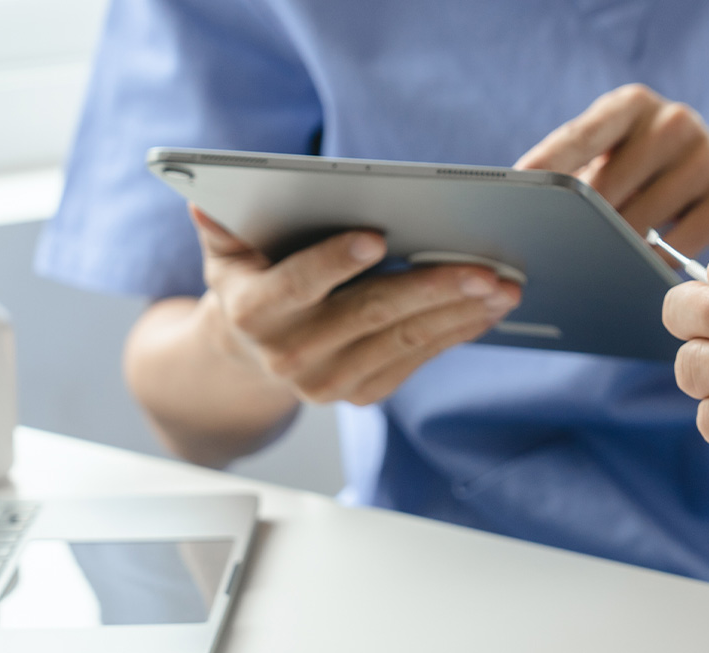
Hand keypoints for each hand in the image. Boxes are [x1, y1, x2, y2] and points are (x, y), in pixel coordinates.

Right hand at [192, 206, 519, 404]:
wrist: (248, 353)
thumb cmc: (248, 279)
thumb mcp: (225, 249)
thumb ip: (219, 222)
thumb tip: (205, 201)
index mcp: (255, 311)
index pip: (298, 284)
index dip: (334, 261)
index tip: (375, 236)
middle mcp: (290, 355)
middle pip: (370, 314)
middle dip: (432, 287)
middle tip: (485, 267)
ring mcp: (328, 382)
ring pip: (403, 341)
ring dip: (460, 313)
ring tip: (504, 286)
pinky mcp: (361, 394)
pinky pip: (417, 359)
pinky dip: (457, 333)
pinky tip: (488, 309)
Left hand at [517, 84, 708, 255]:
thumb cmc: (656, 179)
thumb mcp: (620, 161)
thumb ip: (579, 173)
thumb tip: (525, 216)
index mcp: (631, 105)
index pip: (579, 135)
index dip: (546, 164)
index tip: (517, 189)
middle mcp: (671, 120)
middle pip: (606, 188)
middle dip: (582, 227)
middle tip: (563, 256)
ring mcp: (708, 155)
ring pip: (640, 221)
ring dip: (619, 251)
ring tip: (610, 265)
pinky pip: (678, 246)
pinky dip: (657, 265)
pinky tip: (648, 274)